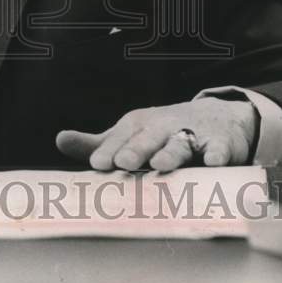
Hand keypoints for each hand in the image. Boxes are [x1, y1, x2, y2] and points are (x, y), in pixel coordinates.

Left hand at [56, 97, 256, 171]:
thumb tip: (60, 139)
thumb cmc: (162, 134)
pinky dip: (216, 155)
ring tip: (160, 163)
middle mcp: (164, 127)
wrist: (216, 117)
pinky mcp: (221, 143)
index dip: (109, 150)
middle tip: (124, 162)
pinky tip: (212, 164)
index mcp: (139, 125)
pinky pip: (220, 149)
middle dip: (136, 149)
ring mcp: (193, 134)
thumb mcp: (131, 135)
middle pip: (148, 137)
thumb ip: (98, 144)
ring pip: (180, 143)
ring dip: (170, 152)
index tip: (97, 164)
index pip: (121, 138)